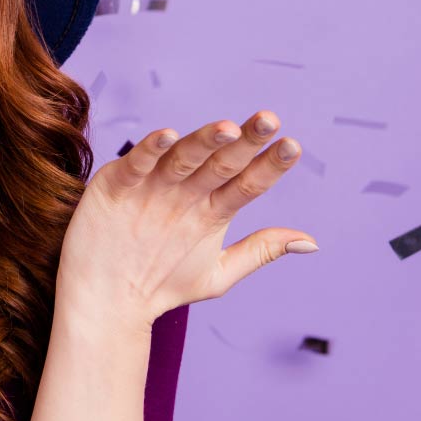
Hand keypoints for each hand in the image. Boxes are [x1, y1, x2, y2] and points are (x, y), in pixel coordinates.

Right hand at [57, 111, 316, 331]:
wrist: (108, 301)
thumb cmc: (162, 285)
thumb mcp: (217, 273)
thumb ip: (260, 251)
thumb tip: (312, 242)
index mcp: (212, 209)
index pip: (249, 182)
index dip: (271, 165)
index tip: (293, 147)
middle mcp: (186, 192)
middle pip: (221, 162)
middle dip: (245, 141)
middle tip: (268, 120)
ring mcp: (153, 186)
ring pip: (183, 158)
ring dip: (205, 141)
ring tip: (229, 128)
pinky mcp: (118, 185)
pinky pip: (138, 164)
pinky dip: (151, 150)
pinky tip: (169, 137)